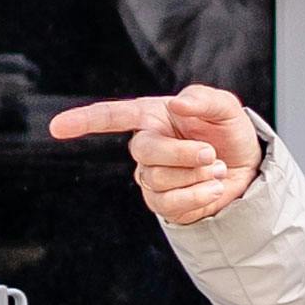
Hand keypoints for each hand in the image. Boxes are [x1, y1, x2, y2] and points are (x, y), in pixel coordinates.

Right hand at [51, 85, 264, 225]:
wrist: (247, 169)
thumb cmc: (228, 133)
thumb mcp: (225, 108)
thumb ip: (204, 99)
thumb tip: (177, 104)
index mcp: (152, 116)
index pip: (112, 116)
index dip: (84, 121)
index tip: (57, 127)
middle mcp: (146, 146)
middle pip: (143, 151)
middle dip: (182, 154)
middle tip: (211, 154)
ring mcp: (151, 176)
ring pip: (157, 180)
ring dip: (196, 176)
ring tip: (217, 169)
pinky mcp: (162, 203)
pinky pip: (169, 204)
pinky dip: (198, 196)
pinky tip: (214, 188)